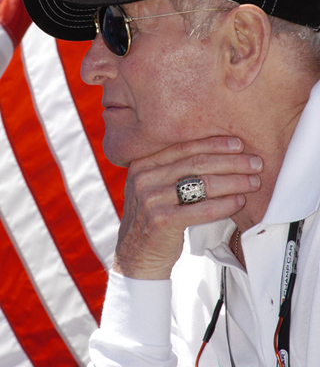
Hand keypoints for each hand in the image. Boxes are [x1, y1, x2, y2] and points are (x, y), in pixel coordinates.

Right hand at [113, 137, 261, 279]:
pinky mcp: (162, 220)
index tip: (238, 144)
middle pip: (197, 163)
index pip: (184, 146)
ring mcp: (151, 199)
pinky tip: (239, 201)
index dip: (214, 144)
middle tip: (255, 162)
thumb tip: (219, 153)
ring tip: (253, 182)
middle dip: (231, 161)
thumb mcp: (153, 187)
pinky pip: (202, 209)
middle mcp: (144, 177)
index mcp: (143, 163)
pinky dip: (225, 204)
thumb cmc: (153, 219)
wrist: (135, 256)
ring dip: (234, 181)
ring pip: (203, 184)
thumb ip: (173, 169)